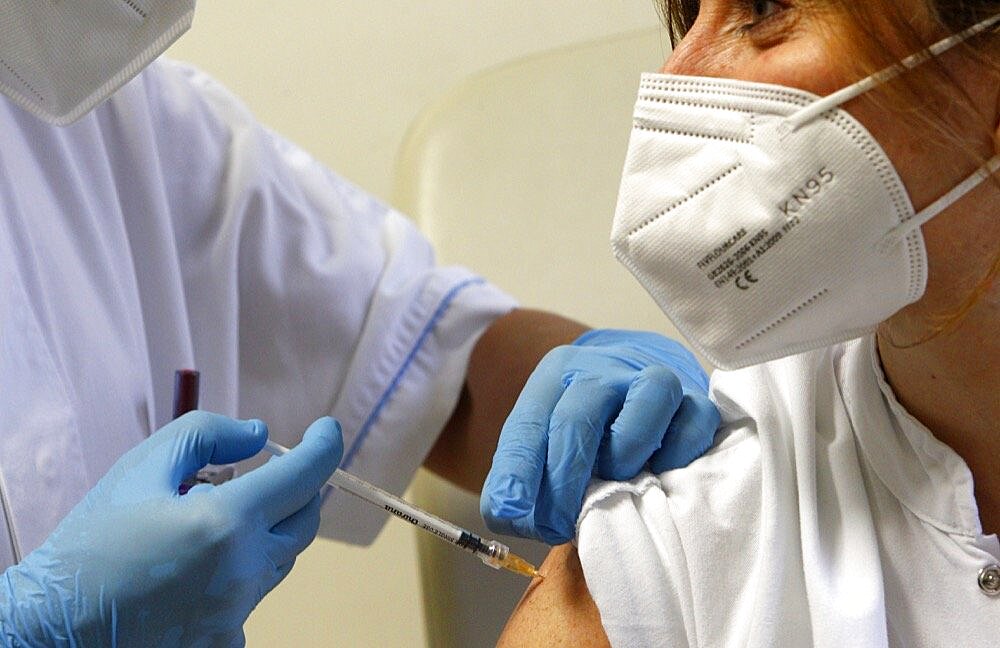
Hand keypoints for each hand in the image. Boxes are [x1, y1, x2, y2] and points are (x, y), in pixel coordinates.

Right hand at [0, 412, 342, 646]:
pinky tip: (199, 567)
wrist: (51, 626)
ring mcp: (237, 614)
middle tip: (274, 472)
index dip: (323, 446)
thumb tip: (260, 435)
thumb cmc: (93, 541)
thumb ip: (207, 435)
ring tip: (216, 520)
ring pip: (280, 560)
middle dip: (299, 490)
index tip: (327, 429)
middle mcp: (244, 572)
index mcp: (227, 523)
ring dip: (267, 532)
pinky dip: (241, 571)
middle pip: (305, 521)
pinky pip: (252, 596)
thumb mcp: (141, 467)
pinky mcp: (224, 641)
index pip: (304, 476)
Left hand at [481, 329, 718, 543]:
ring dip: (625, 453)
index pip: (528, 425)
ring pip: (648, 398)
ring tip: (616, 478)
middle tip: (557, 524)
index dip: (517, 474)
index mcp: (558, 375)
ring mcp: (655, 379)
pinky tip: (659, 470)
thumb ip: (522, 474)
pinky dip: (677, 453)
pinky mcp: (698, 400)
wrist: (639, 375)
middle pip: (577, 417)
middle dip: (563, 482)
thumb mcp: (546, 435)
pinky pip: (695, 422)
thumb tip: (506, 515)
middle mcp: (604, 369)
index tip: (509, 513)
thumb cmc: (589, 421)